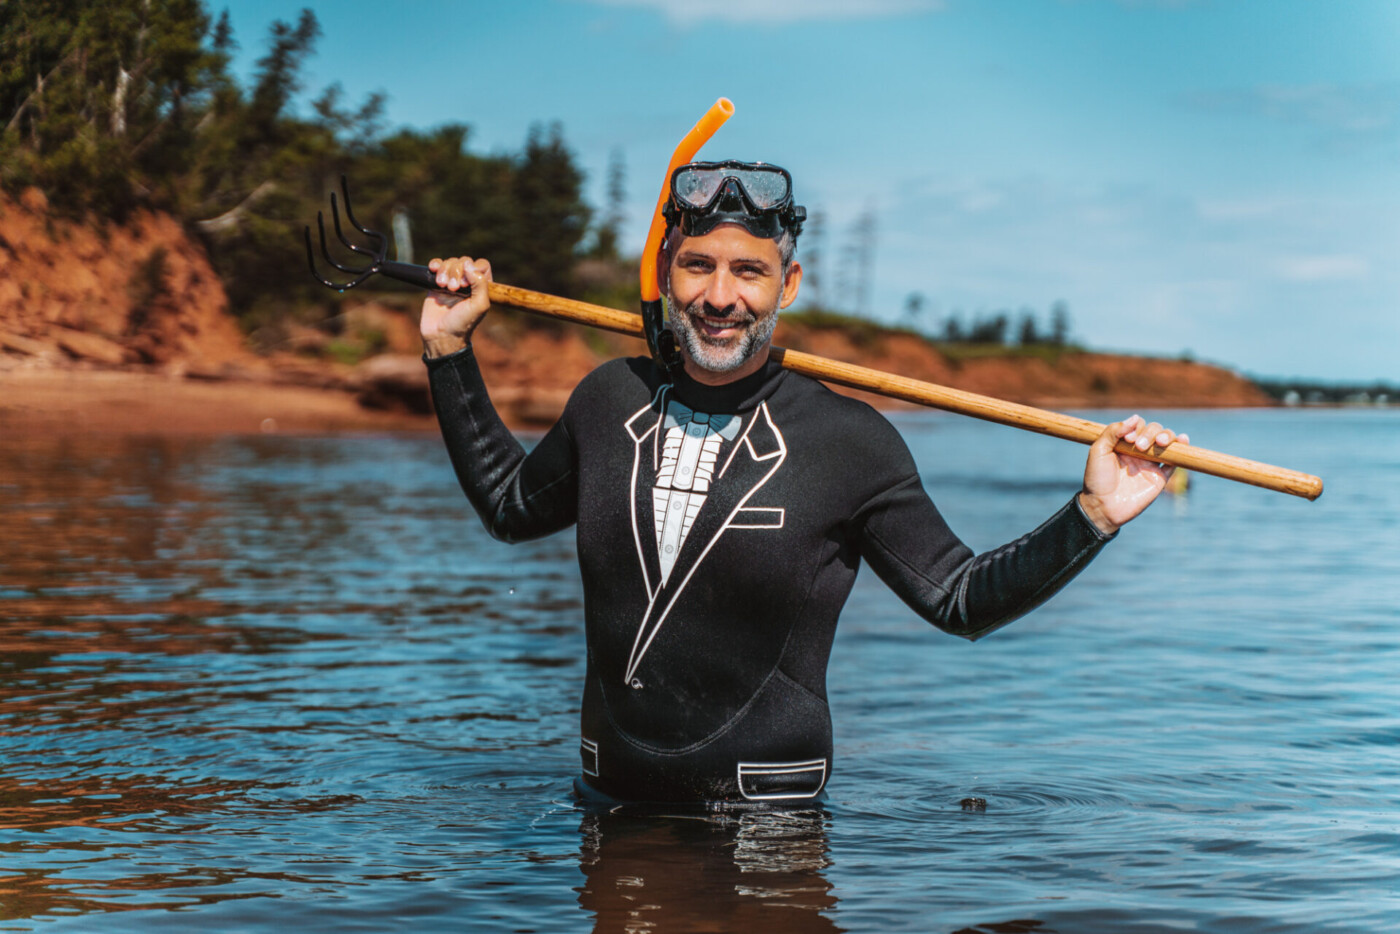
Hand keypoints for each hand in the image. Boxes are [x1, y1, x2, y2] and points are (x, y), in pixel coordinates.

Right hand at [420, 255, 491, 357]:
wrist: (440, 334)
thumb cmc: (462, 323)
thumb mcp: (479, 305)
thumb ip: (481, 283)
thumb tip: (469, 264)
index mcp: (482, 287)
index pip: (481, 265)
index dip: (472, 269)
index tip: (465, 284)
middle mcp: (468, 282)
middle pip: (464, 261)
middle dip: (456, 272)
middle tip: (453, 289)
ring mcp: (452, 281)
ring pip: (450, 262)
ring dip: (445, 271)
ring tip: (442, 286)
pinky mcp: (436, 282)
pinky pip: (437, 264)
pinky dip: (435, 264)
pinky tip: (433, 270)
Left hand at [1077, 414, 1189, 534]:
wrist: (1103, 507)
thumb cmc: (1097, 479)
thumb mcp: (1098, 451)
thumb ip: (1113, 432)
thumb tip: (1135, 417)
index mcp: (1124, 443)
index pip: (1138, 425)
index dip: (1137, 427)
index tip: (1129, 439)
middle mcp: (1139, 451)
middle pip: (1155, 430)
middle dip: (1151, 433)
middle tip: (1140, 447)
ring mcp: (1150, 464)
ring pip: (1166, 442)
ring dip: (1167, 436)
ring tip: (1161, 442)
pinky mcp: (1160, 477)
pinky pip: (1175, 461)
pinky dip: (1181, 450)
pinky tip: (1183, 440)